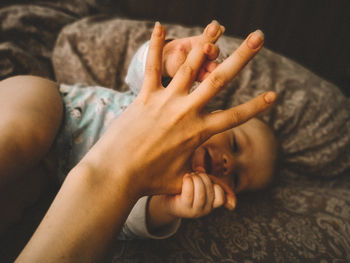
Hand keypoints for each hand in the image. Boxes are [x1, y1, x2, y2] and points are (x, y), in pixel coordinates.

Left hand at [82, 21, 275, 209]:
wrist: (116, 174)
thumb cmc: (150, 180)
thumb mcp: (182, 181)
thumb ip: (203, 182)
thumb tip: (221, 200)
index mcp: (198, 132)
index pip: (235, 117)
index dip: (256, 106)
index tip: (274, 95)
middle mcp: (186, 111)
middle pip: (219, 80)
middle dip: (242, 57)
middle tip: (259, 37)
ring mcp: (165, 101)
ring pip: (189, 66)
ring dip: (204, 42)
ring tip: (218, 25)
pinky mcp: (145, 96)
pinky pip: (152, 67)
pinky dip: (154, 46)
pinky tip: (159, 26)